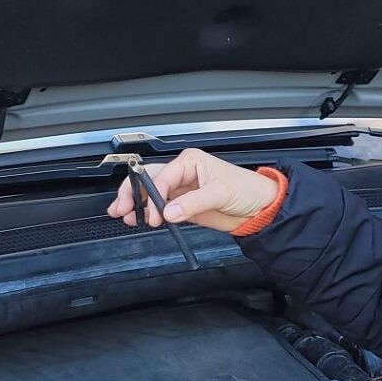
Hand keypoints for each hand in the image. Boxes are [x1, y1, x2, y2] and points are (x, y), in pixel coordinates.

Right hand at [104, 148, 280, 234]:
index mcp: (190, 161)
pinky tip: (137, 219)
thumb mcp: (221, 192)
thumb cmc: (246, 189)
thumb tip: (169, 211)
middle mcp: (182, 173)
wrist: (259, 208)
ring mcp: (181, 190)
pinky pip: (160, 208)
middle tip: (122, 209)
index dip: (154, 194)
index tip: (153, 213)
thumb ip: (193, 203)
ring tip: (123, 215)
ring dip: (136, 204)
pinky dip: (148, 213)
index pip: (163, 175)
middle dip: (133, 194)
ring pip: (151, 194)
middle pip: (149, 180)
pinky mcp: (183, 206)